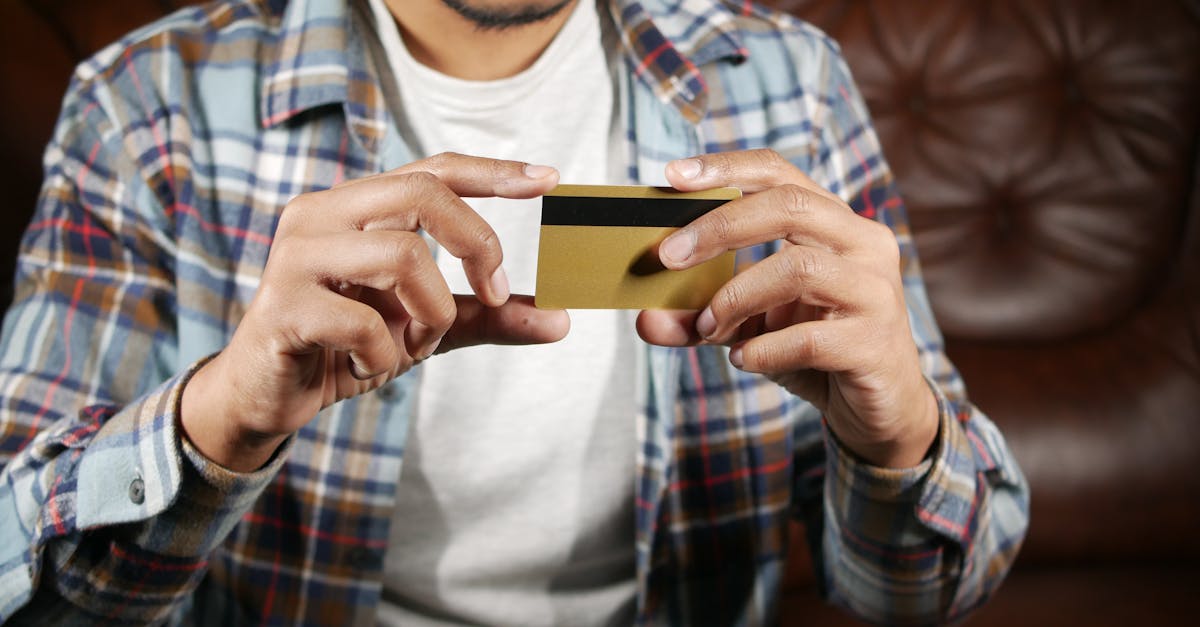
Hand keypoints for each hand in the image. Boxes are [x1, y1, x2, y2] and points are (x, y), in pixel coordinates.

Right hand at [181, 153, 569, 471]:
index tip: (549, 180)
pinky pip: (365, 323)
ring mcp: (298, 255)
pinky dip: (384, 356)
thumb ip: (487, 317)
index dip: (492, 172)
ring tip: (411, 345)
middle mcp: (322, 214)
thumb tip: (560, 321)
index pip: (432, 169)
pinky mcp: (283, 305)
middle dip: (478, 245)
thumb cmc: (343, 346)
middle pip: (423, 193)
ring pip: (403, 256)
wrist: (266, 398)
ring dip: (430, 314)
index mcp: (355, 207)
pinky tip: (364, 368)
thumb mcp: (426, 328)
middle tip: (497, 293)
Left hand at [636, 150, 936, 467]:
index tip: (674, 176)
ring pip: (798, 269)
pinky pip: (809, 337)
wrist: (879, 409)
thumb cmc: (816, 352)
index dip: (727, 167)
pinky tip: (743, 360)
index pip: (780, 173)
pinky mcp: (875, 341)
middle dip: (718, 227)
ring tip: (709, 327)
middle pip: (788, 206)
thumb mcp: (750, 329)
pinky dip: (764, 349)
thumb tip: (644, 319)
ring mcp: (874, 290)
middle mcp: (862, 243)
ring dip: (737, 297)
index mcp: (832, 223)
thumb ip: (700, 318)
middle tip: (667, 256)